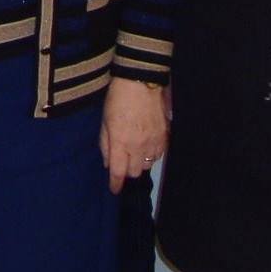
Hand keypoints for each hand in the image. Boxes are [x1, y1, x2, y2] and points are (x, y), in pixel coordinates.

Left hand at [100, 77, 167, 194]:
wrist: (140, 82)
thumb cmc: (117, 99)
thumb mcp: (105, 121)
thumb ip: (105, 144)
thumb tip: (108, 163)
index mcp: (121, 142)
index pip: (119, 172)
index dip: (116, 183)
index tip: (114, 189)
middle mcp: (139, 146)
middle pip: (135, 172)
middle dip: (127, 170)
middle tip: (123, 160)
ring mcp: (154, 142)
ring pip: (148, 165)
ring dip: (140, 161)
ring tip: (135, 150)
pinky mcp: (165, 137)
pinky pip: (159, 154)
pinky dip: (151, 153)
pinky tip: (146, 144)